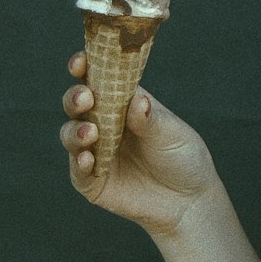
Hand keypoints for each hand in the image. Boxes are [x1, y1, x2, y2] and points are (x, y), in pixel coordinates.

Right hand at [60, 51, 216, 236]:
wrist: (189, 200)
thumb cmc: (183, 157)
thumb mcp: (172, 133)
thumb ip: (151, 119)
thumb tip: (138, 100)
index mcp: (123, 103)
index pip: (99, 80)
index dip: (85, 68)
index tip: (81, 61)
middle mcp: (104, 124)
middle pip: (77, 104)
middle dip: (75, 98)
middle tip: (86, 99)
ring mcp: (95, 151)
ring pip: (70, 135)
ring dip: (76, 132)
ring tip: (91, 134)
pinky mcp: (92, 181)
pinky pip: (77, 171)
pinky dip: (79, 163)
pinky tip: (88, 159)